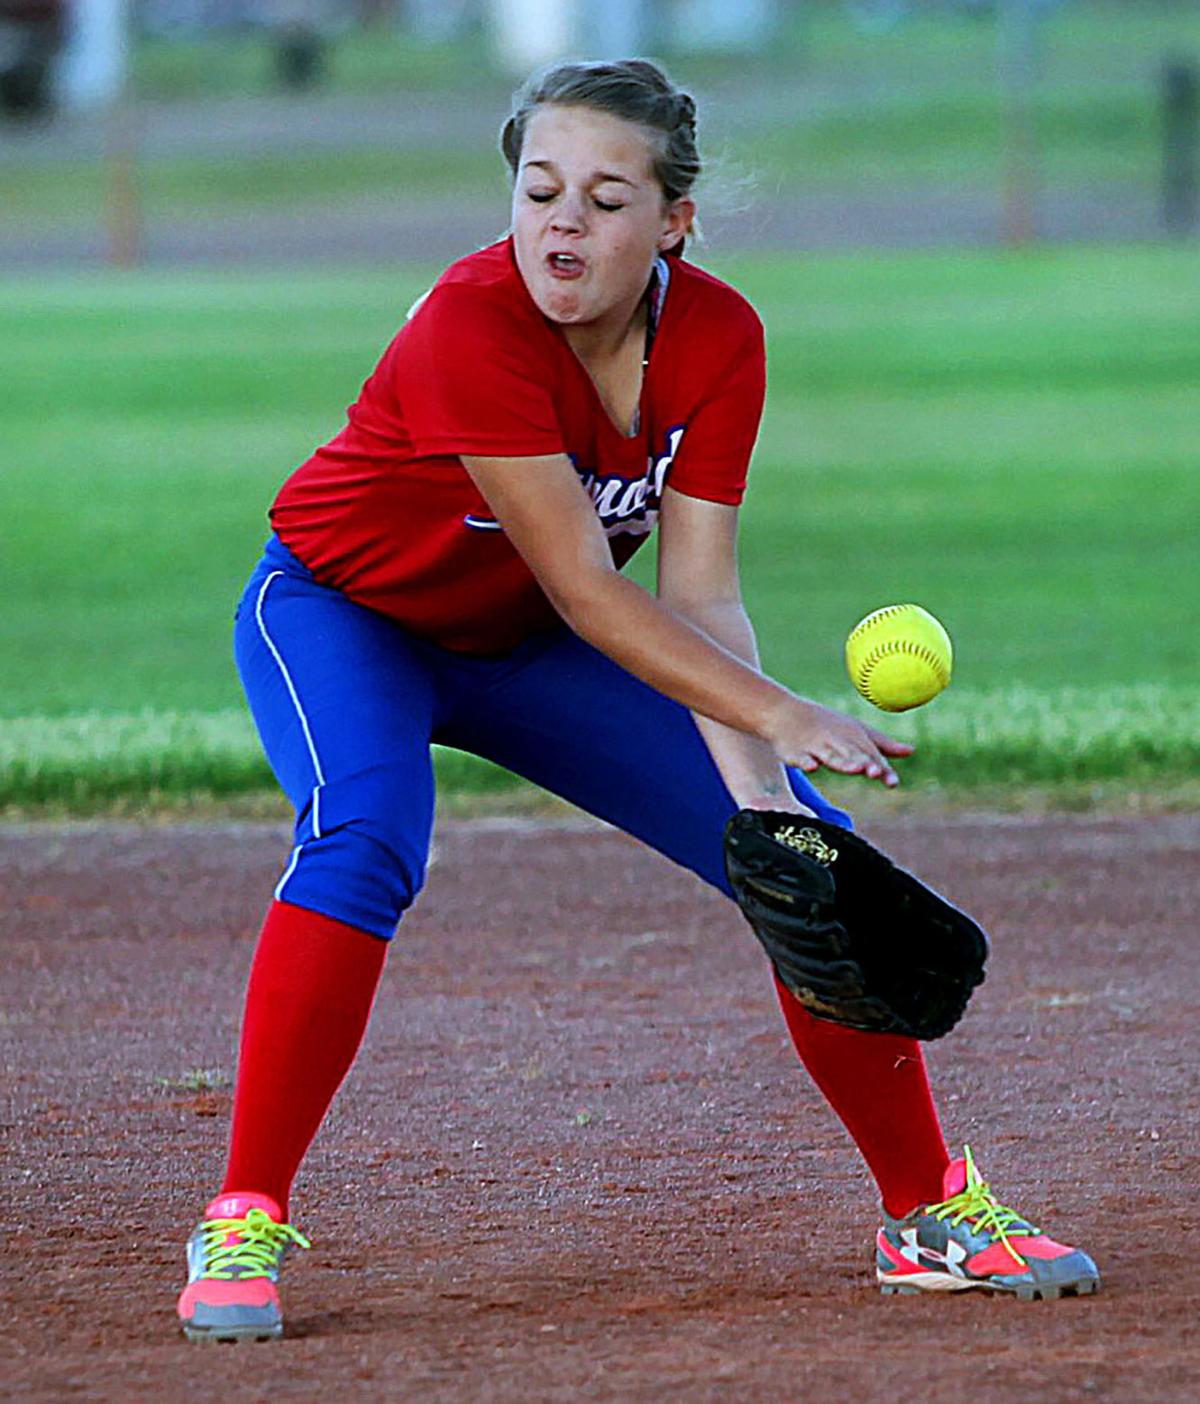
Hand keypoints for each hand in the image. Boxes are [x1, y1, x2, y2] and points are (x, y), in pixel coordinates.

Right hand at [763, 697, 913, 787]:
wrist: (784, 712)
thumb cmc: (825, 724)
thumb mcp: (854, 731)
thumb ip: (882, 744)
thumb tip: (911, 751)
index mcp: (853, 738)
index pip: (870, 755)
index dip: (882, 768)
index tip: (893, 783)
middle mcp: (836, 742)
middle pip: (853, 755)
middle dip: (865, 763)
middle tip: (876, 771)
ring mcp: (815, 747)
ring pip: (830, 756)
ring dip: (843, 762)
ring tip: (857, 767)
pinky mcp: (794, 752)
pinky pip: (800, 758)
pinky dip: (805, 761)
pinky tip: (811, 766)